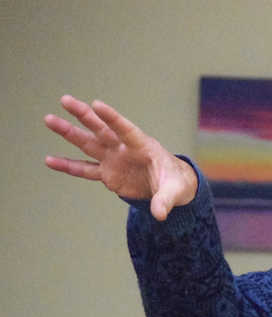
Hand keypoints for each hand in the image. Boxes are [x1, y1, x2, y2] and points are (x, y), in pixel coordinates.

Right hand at [44, 95, 196, 220]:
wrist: (171, 187)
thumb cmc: (176, 183)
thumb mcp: (175, 191)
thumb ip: (165, 200)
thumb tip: (159, 214)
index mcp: (143, 146)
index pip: (126, 129)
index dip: (112, 118)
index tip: (96, 104)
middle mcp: (124, 148)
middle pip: (101, 129)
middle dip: (84, 115)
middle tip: (65, 100)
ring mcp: (113, 159)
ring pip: (88, 143)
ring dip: (69, 132)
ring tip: (49, 119)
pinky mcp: (107, 173)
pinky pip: (84, 170)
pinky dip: (68, 166)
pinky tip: (49, 161)